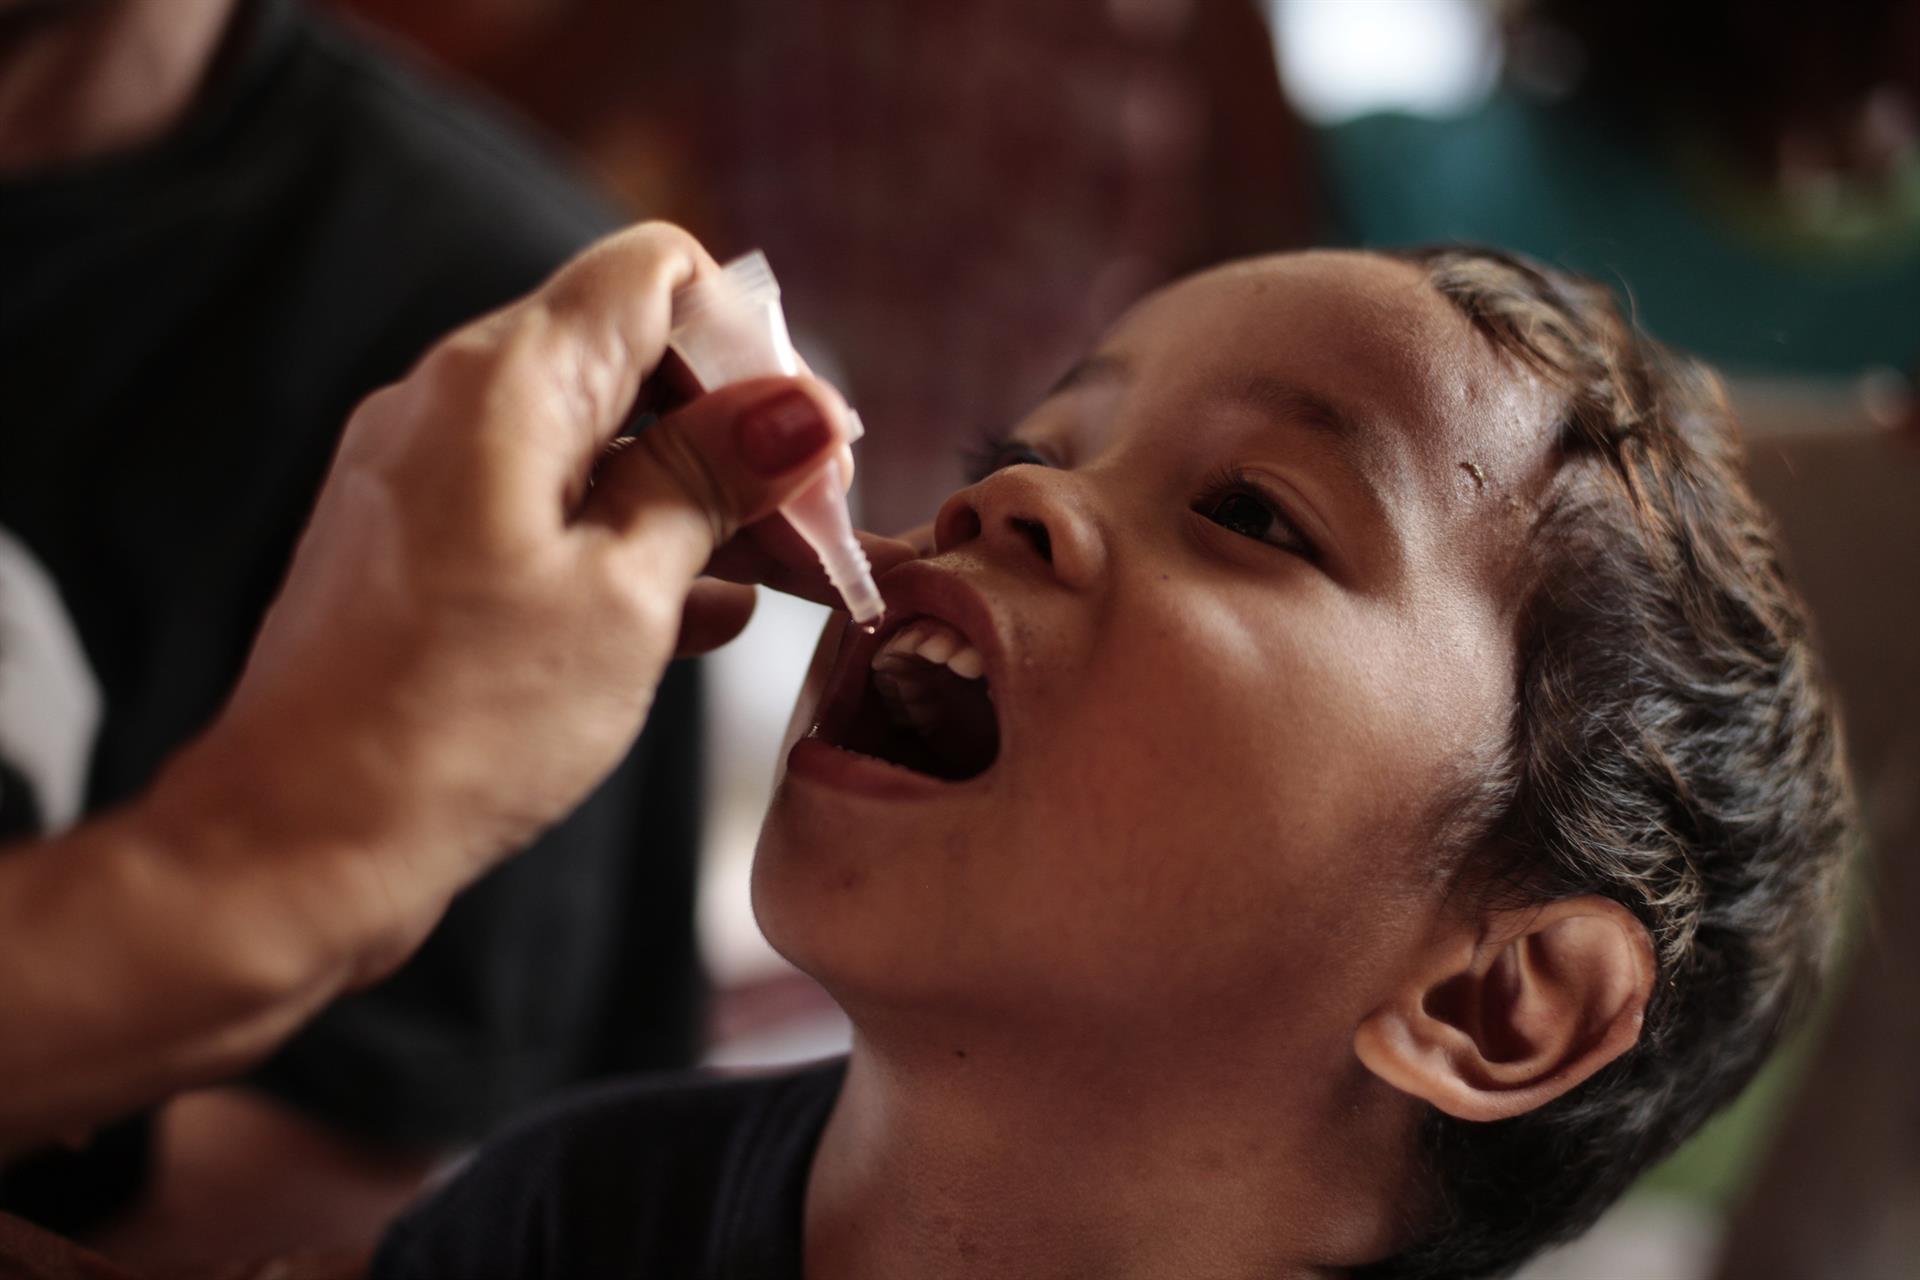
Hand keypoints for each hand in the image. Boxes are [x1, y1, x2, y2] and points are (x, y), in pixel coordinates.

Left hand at [140, 222, 878, 975]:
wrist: (303, 840)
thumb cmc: (461, 719)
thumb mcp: (626, 592)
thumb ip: (713, 478)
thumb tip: (800, 407)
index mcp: (506, 381)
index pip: (655, 275)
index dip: (752, 343)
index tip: (806, 442)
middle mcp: (457, 402)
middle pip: (635, 359)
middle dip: (738, 431)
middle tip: (816, 523)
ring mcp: (433, 475)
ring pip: (601, 443)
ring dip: (698, 500)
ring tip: (783, 580)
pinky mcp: (425, 548)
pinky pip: (552, 510)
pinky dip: (630, 545)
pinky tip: (699, 618)